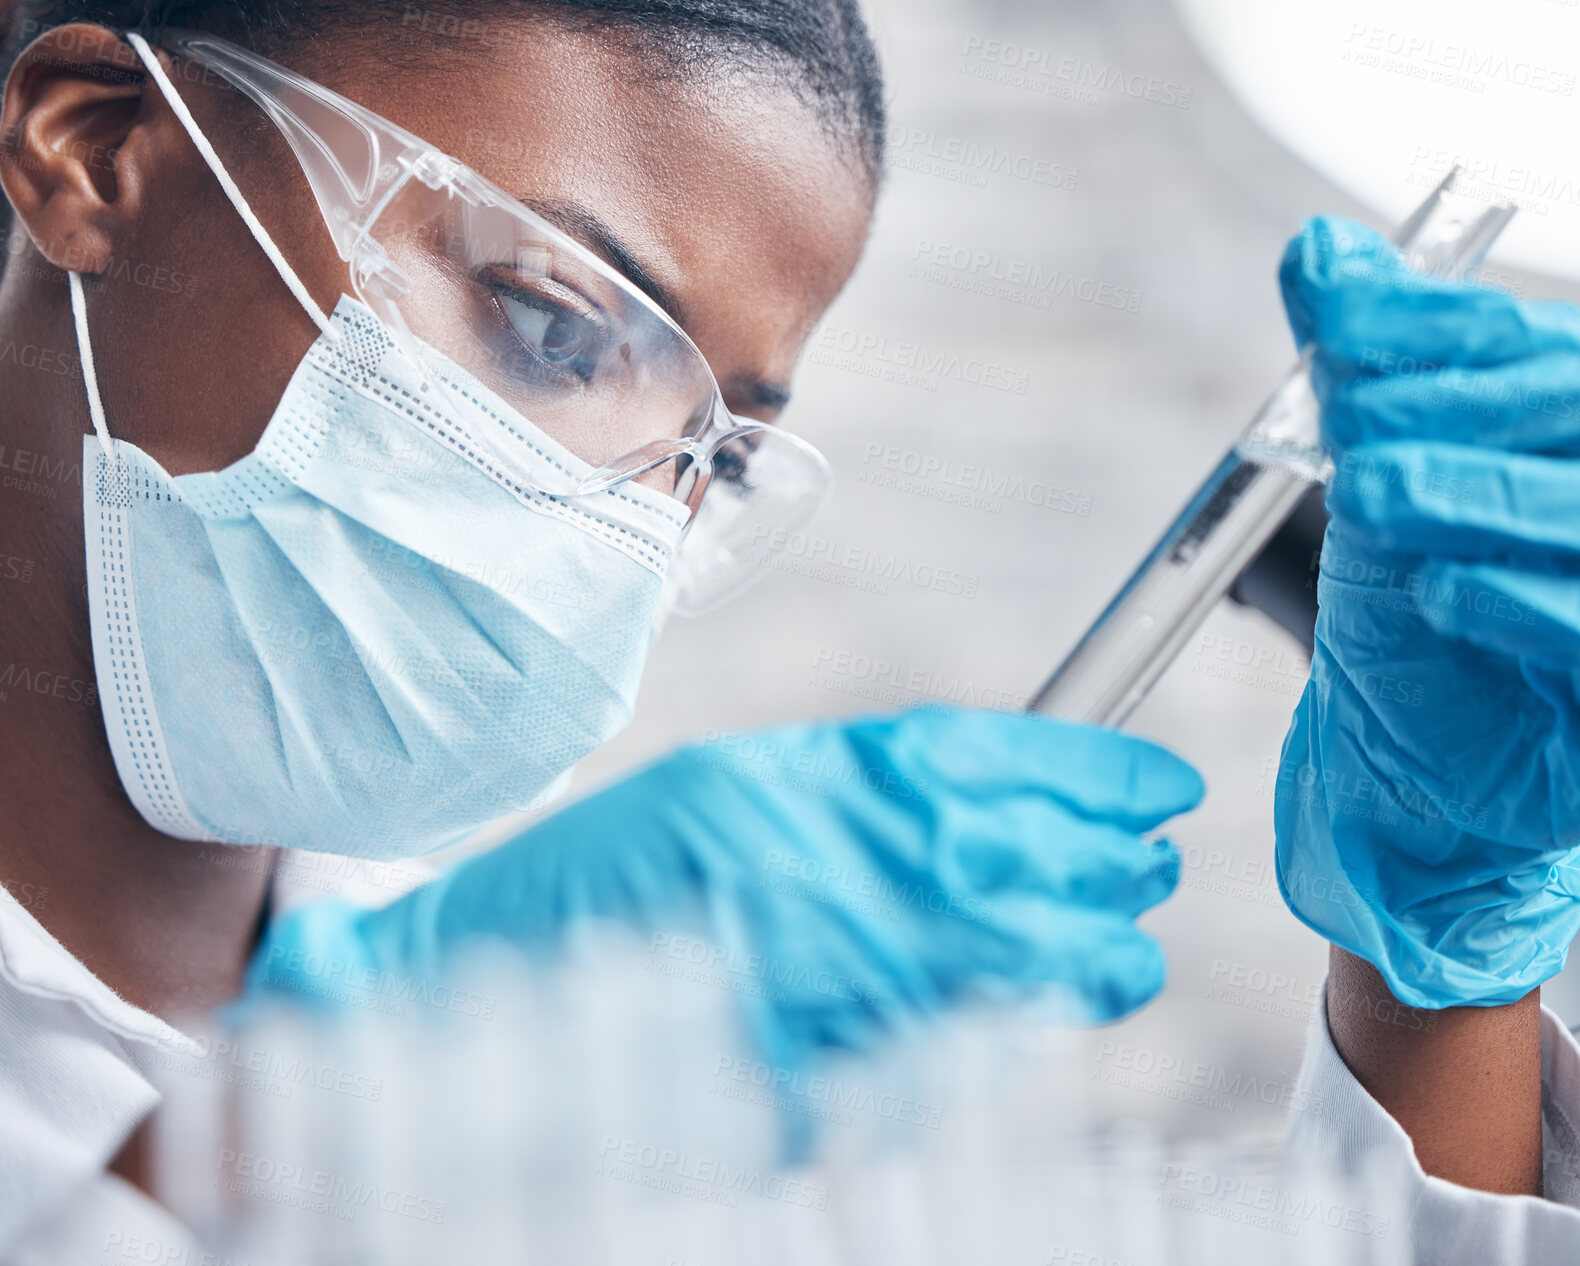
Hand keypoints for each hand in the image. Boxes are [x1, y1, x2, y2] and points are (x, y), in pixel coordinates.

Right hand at [248, 708, 1201, 1066]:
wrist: (494, 960)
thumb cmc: (627, 864)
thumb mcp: (756, 784)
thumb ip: (871, 799)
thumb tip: (1001, 819)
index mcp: (819, 768)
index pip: (1001, 758)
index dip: (1099, 772)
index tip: (1162, 785)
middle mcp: (833, 851)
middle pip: (1028, 859)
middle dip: (1110, 868)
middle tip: (1151, 872)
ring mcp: (824, 955)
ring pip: (1010, 959)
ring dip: (1087, 958)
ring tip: (1126, 955)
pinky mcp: (805, 1053)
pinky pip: (943, 1042)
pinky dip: (1008, 1027)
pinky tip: (1044, 1013)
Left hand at [1274, 217, 1579, 1006]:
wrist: (1410, 760)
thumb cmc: (1410, 609)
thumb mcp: (1375, 475)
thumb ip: (1363, 364)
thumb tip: (1317, 251)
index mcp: (1574, 421)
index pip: (1532, 346)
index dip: (1438, 325)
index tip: (1338, 319)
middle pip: (1573, 405)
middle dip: (1459, 402)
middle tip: (1352, 417)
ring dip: (1481, 490)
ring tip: (1376, 490)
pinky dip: (1521, 601)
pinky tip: (1441, 589)